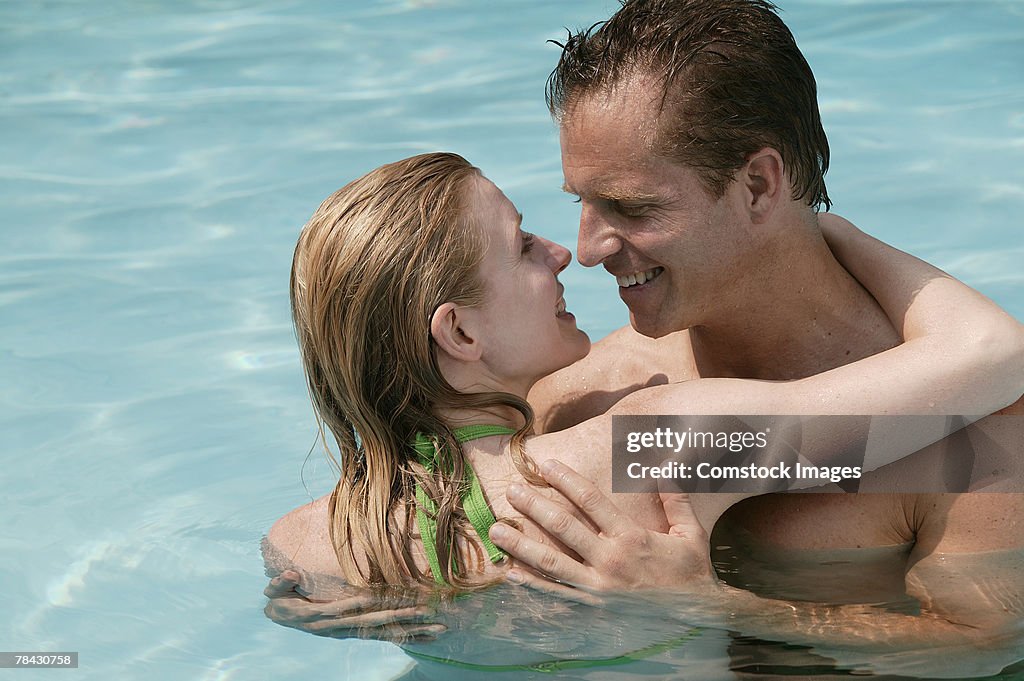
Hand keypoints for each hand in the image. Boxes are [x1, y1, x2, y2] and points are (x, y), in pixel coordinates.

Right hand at [264, 570, 446, 641]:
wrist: (282, 618)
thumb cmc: (282, 600)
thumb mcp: (276, 591)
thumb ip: (281, 583)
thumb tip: (289, 574)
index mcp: (322, 615)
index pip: (351, 608)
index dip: (371, 603)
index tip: (395, 598)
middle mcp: (341, 628)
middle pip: (376, 622)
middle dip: (403, 616)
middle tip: (429, 612)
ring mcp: (352, 632)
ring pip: (386, 633)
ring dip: (414, 630)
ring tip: (441, 629)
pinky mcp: (358, 633)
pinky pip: (386, 637)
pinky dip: (409, 637)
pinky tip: (429, 637)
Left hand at [488, 460, 719, 596]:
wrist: (698, 619)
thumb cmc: (693, 573)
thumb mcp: (691, 533)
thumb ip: (676, 499)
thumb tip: (663, 466)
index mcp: (631, 537)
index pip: (590, 500)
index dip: (565, 479)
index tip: (544, 465)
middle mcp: (610, 560)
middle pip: (563, 527)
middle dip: (534, 506)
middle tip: (510, 491)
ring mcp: (598, 587)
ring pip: (552, 562)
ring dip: (521, 545)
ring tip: (496, 531)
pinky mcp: (593, 608)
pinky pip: (557, 594)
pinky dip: (532, 584)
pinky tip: (511, 574)